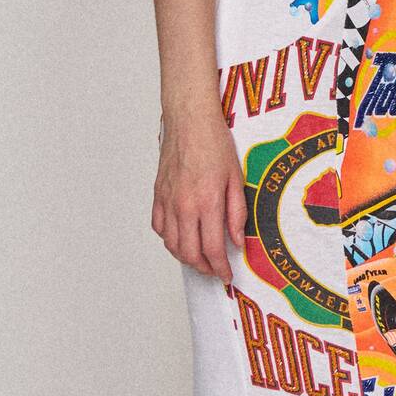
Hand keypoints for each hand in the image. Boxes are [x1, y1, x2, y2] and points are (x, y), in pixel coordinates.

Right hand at [151, 107, 245, 281]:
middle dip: (204, 268)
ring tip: (200, 259)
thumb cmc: (214, 142)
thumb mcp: (236, 178)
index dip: (220, 268)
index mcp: (206, 202)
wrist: (189, 119)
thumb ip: (236, 213)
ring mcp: (168, 201)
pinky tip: (181, 238)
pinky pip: (159, 227)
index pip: (212, 249)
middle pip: (189, 253)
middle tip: (215, 270)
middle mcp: (184, 205)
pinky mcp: (158, 194)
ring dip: (186, 257)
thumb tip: (236, 241)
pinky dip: (169, 239)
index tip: (226, 275)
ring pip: (172, 244)